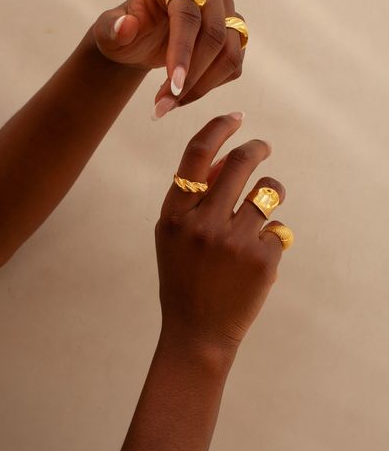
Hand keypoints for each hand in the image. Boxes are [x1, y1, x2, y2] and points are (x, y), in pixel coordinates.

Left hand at [93, 0, 244, 117]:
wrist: (138, 42)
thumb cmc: (122, 33)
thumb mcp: (106, 32)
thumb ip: (111, 28)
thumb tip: (126, 26)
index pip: (188, 13)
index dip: (183, 50)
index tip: (173, 85)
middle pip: (215, 34)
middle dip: (192, 75)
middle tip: (166, 104)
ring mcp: (226, 9)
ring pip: (229, 52)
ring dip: (202, 86)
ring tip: (169, 104)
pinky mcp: (235, 33)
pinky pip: (234, 65)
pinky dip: (210, 86)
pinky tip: (183, 96)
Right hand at [155, 113, 287, 357]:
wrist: (197, 332)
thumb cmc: (183, 277)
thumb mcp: (172, 235)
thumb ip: (192, 197)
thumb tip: (225, 160)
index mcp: (175, 215)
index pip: (197, 154)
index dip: (218, 128)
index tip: (236, 118)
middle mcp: (203, 224)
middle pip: (240, 162)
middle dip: (257, 147)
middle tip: (263, 147)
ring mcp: (234, 241)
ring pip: (269, 190)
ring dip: (271, 190)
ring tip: (264, 204)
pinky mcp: (262, 260)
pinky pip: (278, 227)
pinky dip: (271, 236)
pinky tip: (256, 257)